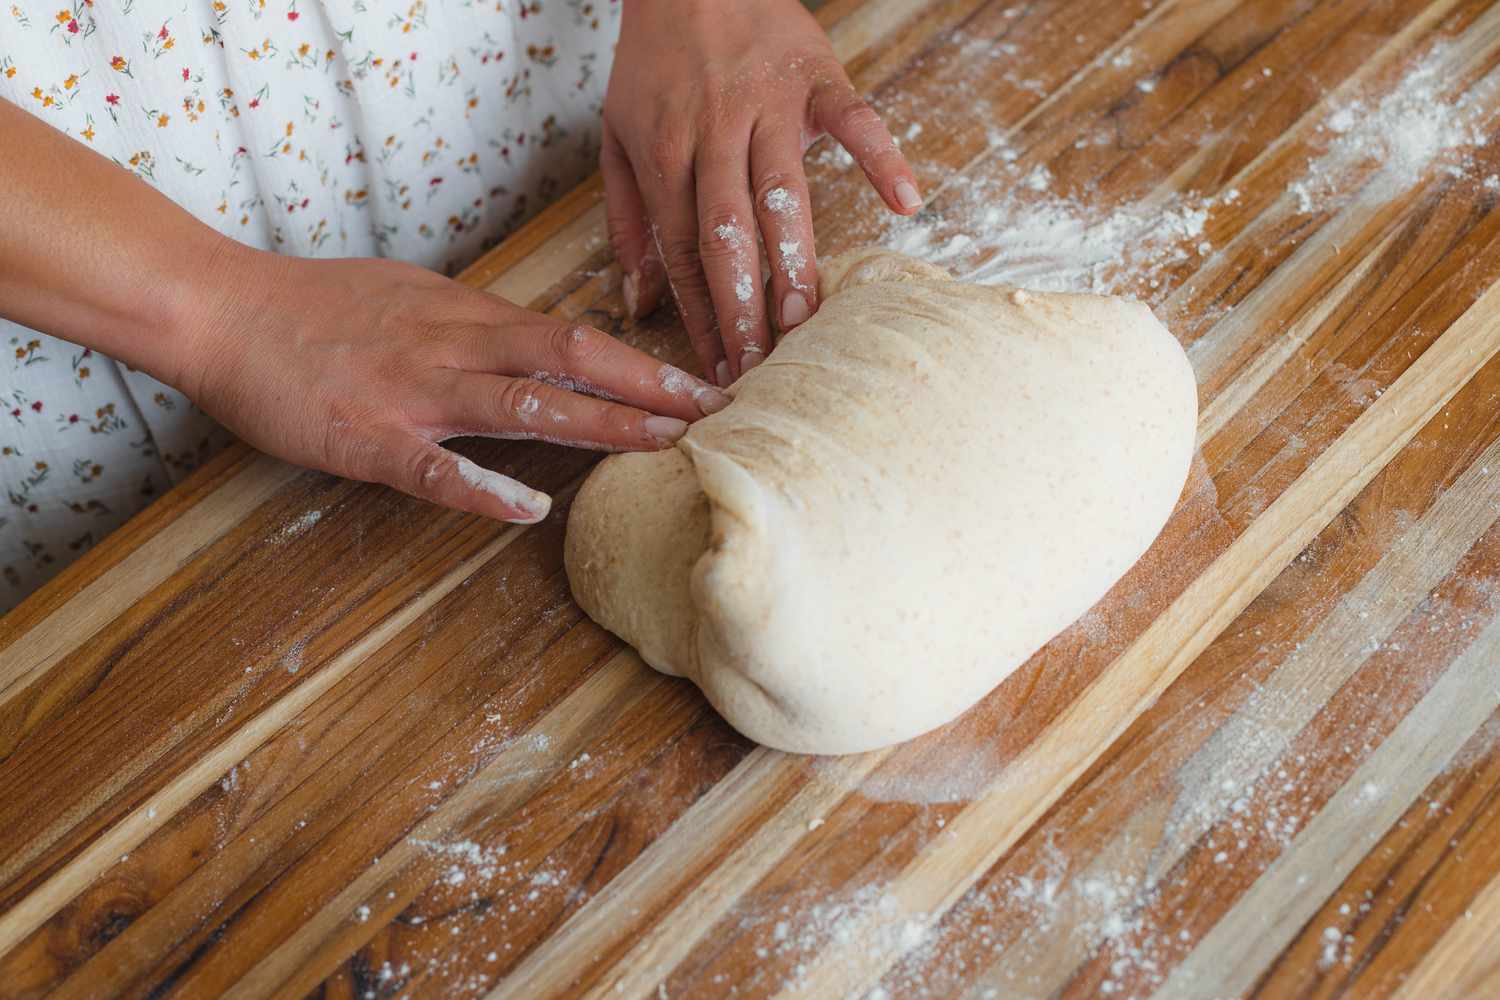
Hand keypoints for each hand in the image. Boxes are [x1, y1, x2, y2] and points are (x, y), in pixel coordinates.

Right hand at [180, 246, 730, 523]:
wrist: (222, 308)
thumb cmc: (319, 308)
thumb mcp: (414, 299)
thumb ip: (480, 328)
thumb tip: (540, 348)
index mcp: (467, 318)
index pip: (576, 337)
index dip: (646, 363)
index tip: (705, 384)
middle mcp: (453, 347)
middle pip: (570, 360)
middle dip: (649, 388)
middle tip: (718, 413)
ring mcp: (411, 392)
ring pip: (519, 404)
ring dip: (597, 423)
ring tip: (662, 445)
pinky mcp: (364, 437)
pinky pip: (430, 467)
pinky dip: (480, 487)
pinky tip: (527, 510)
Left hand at [602, 0, 921, 385]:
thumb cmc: (654, 61)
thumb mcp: (617, 136)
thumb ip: (628, 219)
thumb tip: (638, 301)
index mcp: (664, 151)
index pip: (683, 250)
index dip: (699, 315)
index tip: (716, 370)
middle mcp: (713, 132)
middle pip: (727, 232)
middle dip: (741, 308)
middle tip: (758, 370)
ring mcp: (768, 103)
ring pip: (782, 192)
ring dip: (793, 261)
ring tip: (804, 325)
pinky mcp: (816, 76)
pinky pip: (854, 119)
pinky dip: (880, 156)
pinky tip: (905, 203)